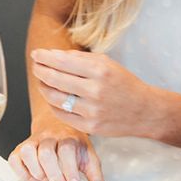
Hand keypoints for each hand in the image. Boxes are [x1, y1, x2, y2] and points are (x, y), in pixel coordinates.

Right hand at [8, 122, 106, 180]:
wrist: (57, 125)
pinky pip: (15, 158)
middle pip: (46, 152)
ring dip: (37, 171)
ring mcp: (35, 140)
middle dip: (54, 175)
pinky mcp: (21, 146)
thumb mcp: (89, 158)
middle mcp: (51, 135)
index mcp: (69, 137)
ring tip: (46, 179)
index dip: (69, 169)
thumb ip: (96, 179)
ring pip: (28, 151)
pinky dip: (21, 171)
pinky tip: (33, 176)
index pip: (67, 150)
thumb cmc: (74, 146)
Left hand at [31, 49, 159, 138]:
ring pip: (55, 98)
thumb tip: (54, 56)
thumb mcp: (108, 63)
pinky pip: (62, 115)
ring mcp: (91, 110)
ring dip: (44, 87)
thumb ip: (81, 58)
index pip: (64, 61)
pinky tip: (53, 97)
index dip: (46, 57)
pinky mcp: (89, 127)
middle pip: (56, 79)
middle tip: (36, 66)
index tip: (37, 54)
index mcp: (100, 70)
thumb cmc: (124, 83)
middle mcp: (95, 90)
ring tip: (42, 81)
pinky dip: (53, 105)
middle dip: (41, 71)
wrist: (144, 110)